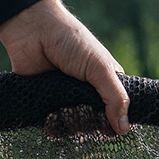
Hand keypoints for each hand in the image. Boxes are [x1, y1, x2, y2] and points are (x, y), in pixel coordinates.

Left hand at [0, 0, 129, 134]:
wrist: (33, 30)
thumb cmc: (71, 42)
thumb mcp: (100, 67)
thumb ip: (115, 98)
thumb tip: (125, 129)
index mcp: (105, 83)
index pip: (115, 112)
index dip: (112, 122)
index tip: (106, 126)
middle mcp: (86, 93)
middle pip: (93, 123)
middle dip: (87, 124)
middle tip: (80, 113)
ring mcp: (65, 98)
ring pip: (72, 126)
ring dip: (69, 126)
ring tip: (62, 112)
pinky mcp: (45, 102)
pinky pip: (51, 124)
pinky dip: (52, 127)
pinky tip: (51, 121)